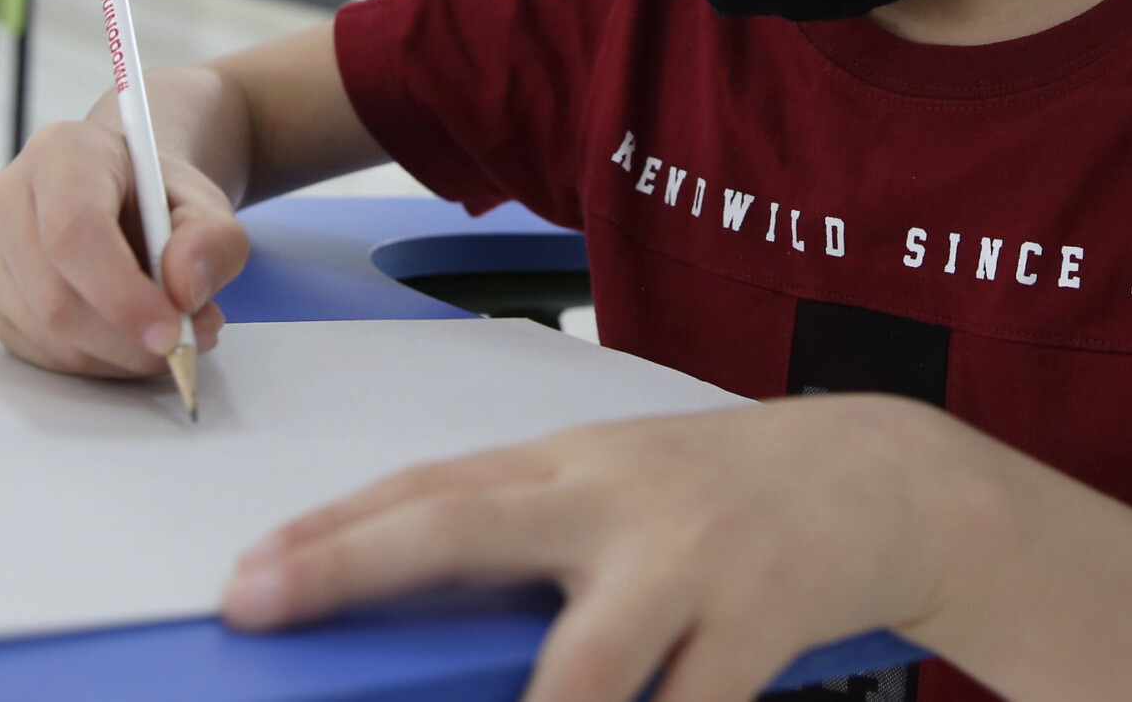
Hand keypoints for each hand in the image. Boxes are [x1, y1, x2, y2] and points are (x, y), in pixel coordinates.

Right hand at [0, 113, 248, 378]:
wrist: (126, 195)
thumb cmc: (157, 197)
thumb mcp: (207, 205)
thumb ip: (211, 240)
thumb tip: (185, 290)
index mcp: (60, 154)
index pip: (73, 231)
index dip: (121, 293)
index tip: (172, 330)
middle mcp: (9, 198)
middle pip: (53, 296)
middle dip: (126, 339)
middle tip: (187, 341)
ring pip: (46, 334)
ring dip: (116, 355)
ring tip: (170, 335)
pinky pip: (37, 352)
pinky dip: (94, 361)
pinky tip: (129, 339)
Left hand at [221, 394, 987, 701]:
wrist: (886, 476)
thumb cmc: (724, 500)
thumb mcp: (622, 495)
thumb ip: (529, 546)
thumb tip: (406, 620)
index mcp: (568, 464)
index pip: (425, 489)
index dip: (329, 532)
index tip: (245, 578)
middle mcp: (613, 498)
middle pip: (462, 526)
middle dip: (350, 564)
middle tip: (256, 604)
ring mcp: (688, 559)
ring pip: (579, 668)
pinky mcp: (762, 619)